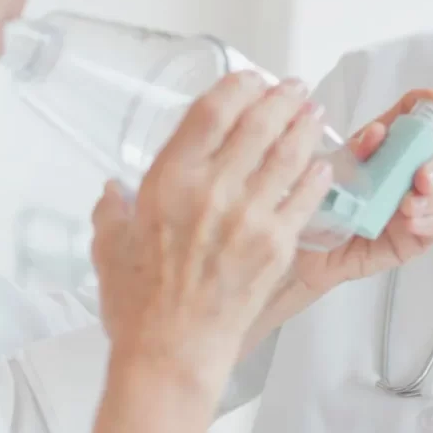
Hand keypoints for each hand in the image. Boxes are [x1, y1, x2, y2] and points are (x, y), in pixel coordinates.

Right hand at [91, 73, 332, 388]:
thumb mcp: (108, 247)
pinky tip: (323, 166)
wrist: (170, 353)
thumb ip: (110, 211)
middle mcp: (212, 190)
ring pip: (288, 155)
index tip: (249, 79)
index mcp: (169, 181)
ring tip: (314, 112)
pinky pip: (305, 199)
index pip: (211, 112)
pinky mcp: (276, 245)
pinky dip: (317, 177)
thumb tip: (112, 191)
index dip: (237, 87)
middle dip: (280, 98)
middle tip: (292, 88)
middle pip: (258, 124)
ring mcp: (249, 216)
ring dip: (305, 127)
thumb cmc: (139, 306)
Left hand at [293, 89, 432, 295]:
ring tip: (408, 206)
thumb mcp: (326, 172)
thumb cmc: (315, 206)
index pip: (417, 115)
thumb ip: (352, 151)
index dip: (431, 104)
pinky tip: (410, 223)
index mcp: (387, 145)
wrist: (303, 254)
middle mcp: (409, 170)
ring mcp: (419, 203)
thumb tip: (377, 134)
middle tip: (422, 178)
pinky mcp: (419, 235)